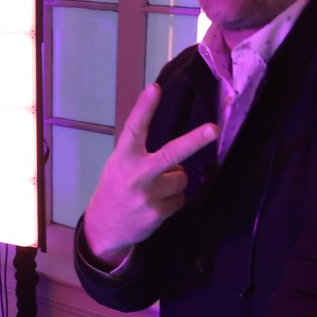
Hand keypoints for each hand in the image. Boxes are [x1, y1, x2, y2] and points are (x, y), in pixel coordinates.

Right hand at [82, 83, 217, 264]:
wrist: (103, 228)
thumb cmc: (115, 189)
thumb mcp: (119, 165)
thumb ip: (141, 155)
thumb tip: (179, 156)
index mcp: (124, 157)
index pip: (135, 128)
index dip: (145, 107)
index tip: (155, 88)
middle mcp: (136, 173)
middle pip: (170, 153)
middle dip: (195, 141)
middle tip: (213, 129)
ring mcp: (147, 194)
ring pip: (181, 178)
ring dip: (174, 182)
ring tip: (155, 190)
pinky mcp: (157, 212)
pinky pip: (180, 199)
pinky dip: (172, 201)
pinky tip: (155, 205)